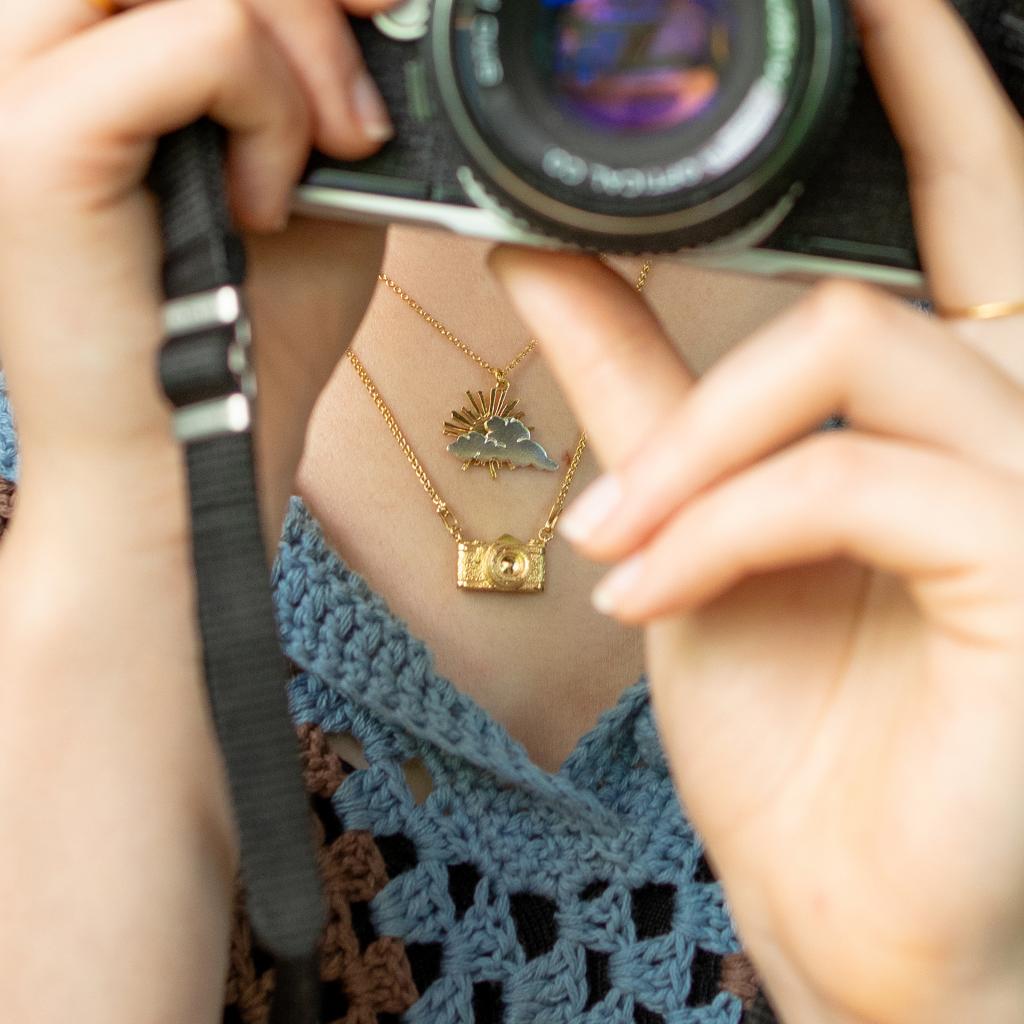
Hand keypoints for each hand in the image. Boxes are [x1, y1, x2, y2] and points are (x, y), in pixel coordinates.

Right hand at [0, 0, 395, 555]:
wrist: (197, 453)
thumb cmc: (250, 331)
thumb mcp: (311, 182)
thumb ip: (320, 81)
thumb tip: (382, 10)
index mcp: (87, 52)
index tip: (381, 4)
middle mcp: (32, 47)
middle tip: (366, 95)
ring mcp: (20, 85)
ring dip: (301, 47)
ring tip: (328, 159)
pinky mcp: (40, 142)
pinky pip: (198, 43)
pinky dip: (273, 115)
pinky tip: (268, 208)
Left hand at [491, 2, 1023, 1021]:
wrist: (849, 903)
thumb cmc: (793, 732)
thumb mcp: (694, 528)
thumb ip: (641, 386)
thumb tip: (550, 258)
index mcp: (951, 418)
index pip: (962, 209)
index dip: (927, 92)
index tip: (864, 2)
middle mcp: (1020, 432)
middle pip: (910, 255)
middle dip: (859, 148)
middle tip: (724, 106)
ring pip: (848, 351)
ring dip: (692, 447)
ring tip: (610, 541)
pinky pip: (845, 478)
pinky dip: (719, 525)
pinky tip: (647, 593)